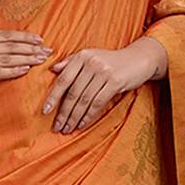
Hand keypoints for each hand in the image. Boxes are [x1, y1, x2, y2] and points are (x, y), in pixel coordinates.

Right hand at [0, 17, 51, 106]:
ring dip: (26, 58)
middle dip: (30, 47)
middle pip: (8, 45)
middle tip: (47, 49)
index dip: (23, 36)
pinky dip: (12, 70)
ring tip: (41, 59)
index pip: (4, 36)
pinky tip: (25, 69)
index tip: (39, 39)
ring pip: (5, 58)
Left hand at [42, 38, 165, 133]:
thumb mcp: (91, 57)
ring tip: (67, 128)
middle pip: (73, 93)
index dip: (53, 96)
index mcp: (82, 56)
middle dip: (63, 112)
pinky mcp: (115, 82)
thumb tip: (53, 69)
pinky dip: (88, 116)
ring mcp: (103, 72)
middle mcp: (91, 63)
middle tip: (57, 126)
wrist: (138, 59)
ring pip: (84, 100)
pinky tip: (81, 124)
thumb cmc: (111, 61)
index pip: (63, 79)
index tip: (45, 111)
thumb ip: (71, 62)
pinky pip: (97, 103)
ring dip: (74, 117)